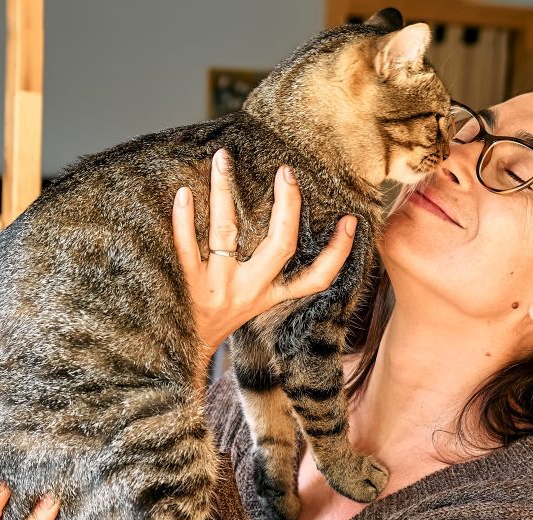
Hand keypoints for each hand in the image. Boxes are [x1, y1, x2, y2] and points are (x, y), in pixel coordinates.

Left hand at [172, 148, 356, 358]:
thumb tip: (283, 221)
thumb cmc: (219, 318)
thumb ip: (267, 273)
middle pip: (280, 246)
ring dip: (225, 192)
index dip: (337, 253)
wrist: (182, 348)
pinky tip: (184, 192)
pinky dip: (183, 219)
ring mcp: (218, 286)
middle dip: (287, 207)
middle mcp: (250, 290)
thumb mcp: (252, 303)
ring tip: (223, 159)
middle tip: (286, 171)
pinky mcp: (188, 283)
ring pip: (227, 233)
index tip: (350, 221)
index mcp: (271, 295)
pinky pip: (186, 247)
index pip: (315, 279)